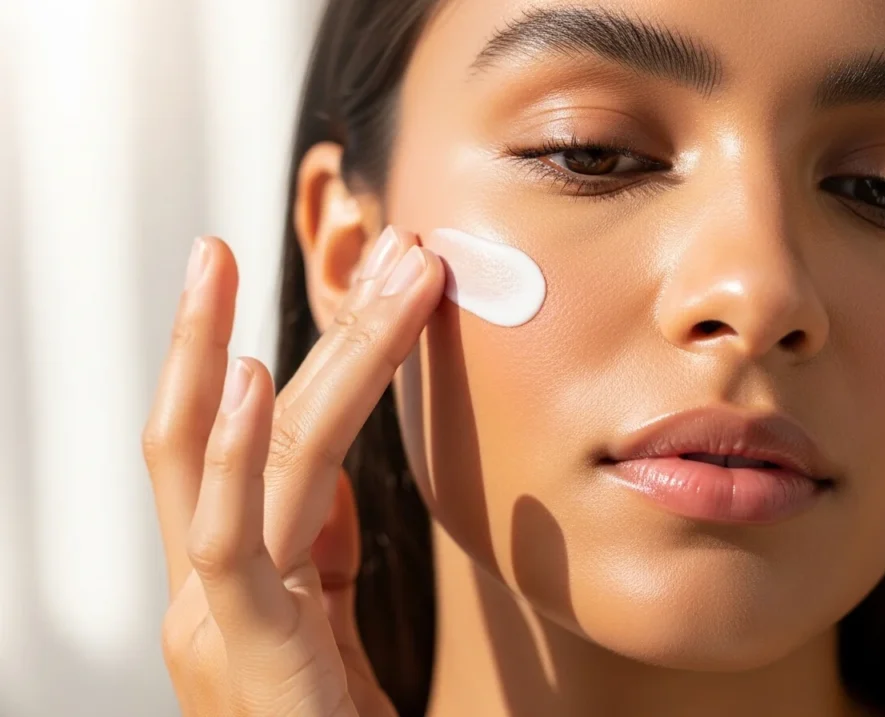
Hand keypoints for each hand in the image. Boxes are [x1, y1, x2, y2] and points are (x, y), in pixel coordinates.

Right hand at [143, 228, 443, 715]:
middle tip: (281, 246)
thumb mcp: (326, 618)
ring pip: (230, 460)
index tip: (322, 284)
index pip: (243, 442)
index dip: (265, 356)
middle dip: (240, 332)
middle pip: (218, 430)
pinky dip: (241, 453)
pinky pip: (237, 538)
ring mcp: (212, 618)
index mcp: (230, 576)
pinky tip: (259, 376)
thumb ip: (318, 547)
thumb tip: (331, 474)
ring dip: (244, 353)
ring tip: (249, 264)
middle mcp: (205, 588)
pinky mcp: (244, 652)